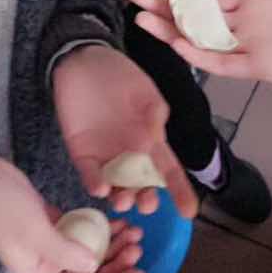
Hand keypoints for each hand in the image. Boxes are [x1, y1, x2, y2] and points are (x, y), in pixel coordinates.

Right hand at [0, 154, 145, 272]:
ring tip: (133, 230)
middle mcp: (47, 264)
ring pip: (88, 251)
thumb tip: (94, 265)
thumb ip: (65, 250)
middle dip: (117, 264)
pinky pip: (81, 231)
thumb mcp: (34, 231)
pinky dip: (99, 228)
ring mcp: (49, 243)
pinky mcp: (50, 222)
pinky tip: (116, 220)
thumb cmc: (0, 208)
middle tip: (138, 246)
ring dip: (112, 244)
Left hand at [53, 44, 199, 218]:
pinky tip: (100, 187)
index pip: (167, 169)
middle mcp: (130, 154)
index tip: (190, 211)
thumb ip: (154, 111)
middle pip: (141, 185)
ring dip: (121, 197)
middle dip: (145, 199)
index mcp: (150, 139)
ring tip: (123, 200)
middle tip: (147, 204)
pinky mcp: (82, 153)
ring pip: (116, 186)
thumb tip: (160, 136)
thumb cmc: (117, 73)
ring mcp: (106, 156)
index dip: (179, 190)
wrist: (81, 61)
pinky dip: (94, 183)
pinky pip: (89, 174)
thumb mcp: (143, 88)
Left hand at [129, 0, 271, 109]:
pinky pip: (221, 65)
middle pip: (199, 12)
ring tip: (143, 18)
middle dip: (166, 3)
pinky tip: (176, 47)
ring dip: (170, 27)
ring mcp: (251, 51)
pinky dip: (197, 56)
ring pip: (202, 37)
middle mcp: (250, 24)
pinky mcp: (259, 72)